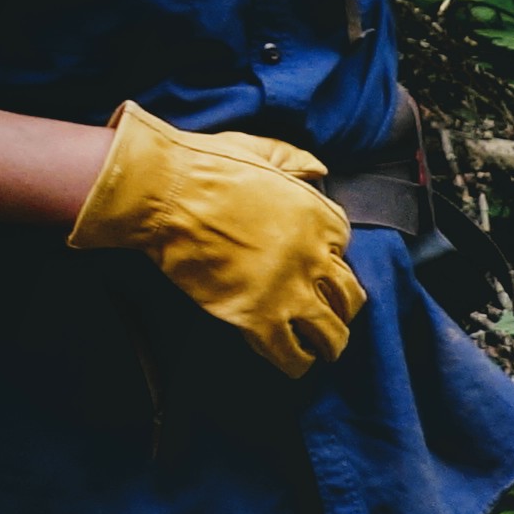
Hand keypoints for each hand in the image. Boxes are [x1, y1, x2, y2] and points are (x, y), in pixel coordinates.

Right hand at [65, 102, 360, 375]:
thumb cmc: (203, 167)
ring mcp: (289, 290)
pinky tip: (294, 362)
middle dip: (344, 309)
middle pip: (349, 296)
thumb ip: (292, 161)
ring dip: (330, 344)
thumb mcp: (259, 151)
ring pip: (331, 333)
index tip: (317, 269)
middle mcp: (313, 257)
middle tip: (334, 317)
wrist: (163, 191)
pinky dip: (297, 363)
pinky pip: (292, 354)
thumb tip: (318, 169)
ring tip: (324, 350)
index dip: (330, 261)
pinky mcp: (257, 317)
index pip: (344, 249)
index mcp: (318, 217)